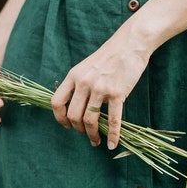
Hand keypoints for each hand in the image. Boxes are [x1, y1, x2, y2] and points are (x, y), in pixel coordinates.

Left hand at [51, 33, 149, 148]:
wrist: (130, 43)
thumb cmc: (109, 57)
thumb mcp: (86, 67)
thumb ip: (78, 84)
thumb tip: (74, 106)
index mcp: (73, 76)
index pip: (56, 102)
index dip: (59, 117)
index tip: (67, 125)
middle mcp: (84, 82)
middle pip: (73, 115)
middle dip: (77, 130)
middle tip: (85, 135)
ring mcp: (100, 88)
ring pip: (90, 120)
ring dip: (92, 135)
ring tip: (95, 141)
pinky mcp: (118, 93)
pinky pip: (113, 120)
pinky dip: (112, 135)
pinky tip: (111, 144)